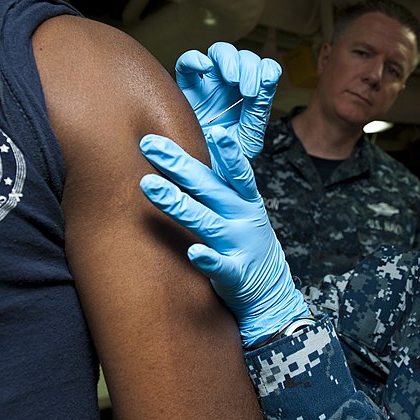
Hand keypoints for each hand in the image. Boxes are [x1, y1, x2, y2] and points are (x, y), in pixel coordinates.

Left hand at [139, 128, 309, 347]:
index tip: (216, 130)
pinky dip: (208, 259)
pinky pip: (220, 267)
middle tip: (150, 144)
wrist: (269, 289)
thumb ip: (219, 181)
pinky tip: (194, 252)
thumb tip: (195, 145)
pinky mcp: (235, 275)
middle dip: (179, 165)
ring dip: (179, 204)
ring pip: (207, 222)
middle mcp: (243, 218)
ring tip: (150, 186)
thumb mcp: (241, 207)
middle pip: (210, 189)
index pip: (236, 171)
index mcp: (245, 200)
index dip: (229, 152)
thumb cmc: (245, 239)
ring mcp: (239, 246)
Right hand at [175, 42, 281, 158]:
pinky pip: (186, 64)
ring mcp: (209, 87)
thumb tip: (267, 80)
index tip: (264, 86)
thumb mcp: (249, 137)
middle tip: (249, 91)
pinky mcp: (186, 91)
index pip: (265, 70)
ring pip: (220, 53)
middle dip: (250, 68)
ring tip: (232, 80)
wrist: (202, 176)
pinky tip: (205, 67)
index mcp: (251, 99)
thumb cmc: (227, 161)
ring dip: (230, 60)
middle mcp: (232, 89)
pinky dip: (195, 59)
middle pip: (245, 58)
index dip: (267, 70)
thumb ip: (258, 110)